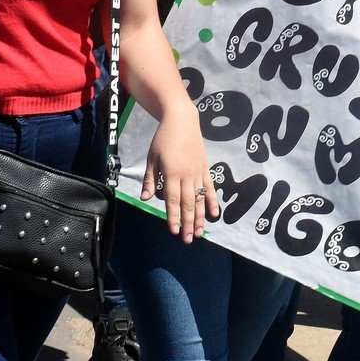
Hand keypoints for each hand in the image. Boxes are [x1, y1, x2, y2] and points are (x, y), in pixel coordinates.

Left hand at [140, 110, 217, 242]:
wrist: (182, 121)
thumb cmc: (163, 139)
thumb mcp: (152, 158)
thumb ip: (150, 179)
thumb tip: (145, 198)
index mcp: (171, 173)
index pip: (172, 200)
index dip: (173, 216)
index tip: (173, 231)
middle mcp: (186, 175)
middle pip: (188, 203)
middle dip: (187, 223)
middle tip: (187, 239)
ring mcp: (198, 172)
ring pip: (200, 199)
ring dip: (199, 217)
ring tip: (199, 232)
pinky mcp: (205, 168)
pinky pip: (210, 187)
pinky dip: (213, 201)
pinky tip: (214, 214)